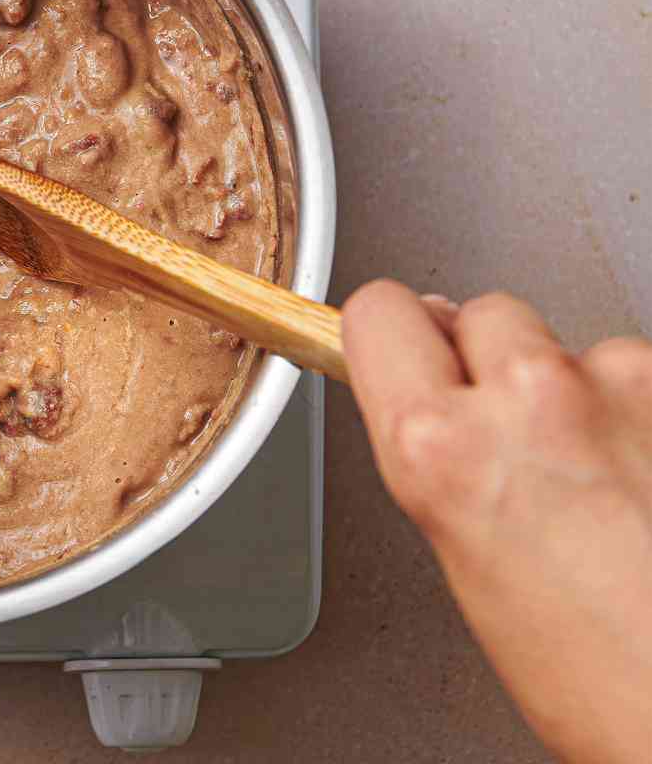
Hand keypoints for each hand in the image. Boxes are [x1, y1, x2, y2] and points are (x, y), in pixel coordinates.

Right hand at [345, 282, 651, 763]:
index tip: (404, 349)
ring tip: (603, 484)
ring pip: (569, 345)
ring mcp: (615, 387)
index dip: (392, 336)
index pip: (378, 314)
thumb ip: (440, 456)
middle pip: (481, 313)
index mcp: (441, 448)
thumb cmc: (612, 690)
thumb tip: (435, 397)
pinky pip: (639, 375)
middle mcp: (525, 397)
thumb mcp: (471, 566)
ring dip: (579, 393)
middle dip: (492, 362)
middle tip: (518, 438)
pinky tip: (647, 483)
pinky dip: (642, 417)